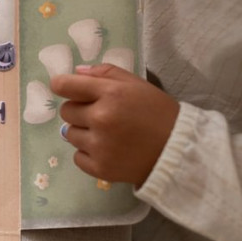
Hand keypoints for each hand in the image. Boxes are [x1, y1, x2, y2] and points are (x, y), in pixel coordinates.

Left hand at [50, 64, 179, 186]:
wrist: (179, 151)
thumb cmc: (158, 113)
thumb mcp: (136, 84)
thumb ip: (105, 73)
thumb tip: (75, 72)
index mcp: (110, 94)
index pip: (64, 85)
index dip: (63, 86)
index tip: (67, 89)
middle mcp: (101, 118)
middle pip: (66, 111)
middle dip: (79, 110)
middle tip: (100, 114)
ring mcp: (99, 146)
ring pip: (70, 134)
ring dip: (83, 132)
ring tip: (107, 134)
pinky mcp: (100, 168)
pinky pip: (77, 157)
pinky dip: (88, 154)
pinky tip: (108, 150)